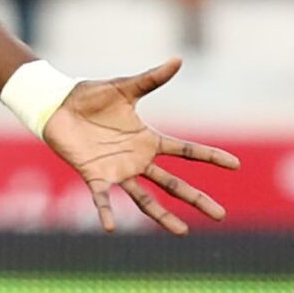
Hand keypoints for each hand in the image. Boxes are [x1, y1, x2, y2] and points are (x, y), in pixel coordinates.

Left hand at [43, 58, 239, 234]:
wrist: (57, 105)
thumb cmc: (90, 96)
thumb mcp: (124, 87)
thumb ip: (151, 79)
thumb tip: (178, 59)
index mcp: (148, 140)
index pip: (186, 151)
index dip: (210, 156)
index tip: (236, 164)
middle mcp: (137, 160)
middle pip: (173, 184)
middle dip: (197, 199)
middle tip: (220, 216)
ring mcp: (118, 171)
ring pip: (145, 199)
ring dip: (163, 216)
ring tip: (182, 232)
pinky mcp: (94, 176)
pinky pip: (102, 198)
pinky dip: (106, 212)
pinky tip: (110, 228)